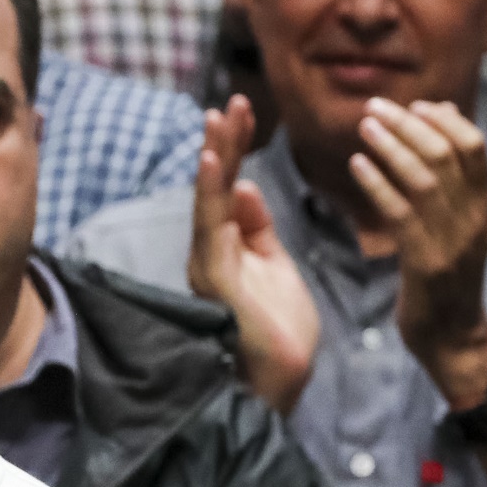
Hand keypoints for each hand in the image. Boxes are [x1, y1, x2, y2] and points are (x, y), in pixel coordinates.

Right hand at [186, 96, 317, 414]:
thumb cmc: (277, 332)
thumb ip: (258, 230)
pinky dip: (210, 192)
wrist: (277, 384)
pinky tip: (212, 162)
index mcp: (228, 247)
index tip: (243, 113)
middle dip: (224, 143)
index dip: (235, 149)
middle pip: (215, 186)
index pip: (230, 188)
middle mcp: (211, 251)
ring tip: (219, 119)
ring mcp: (210, 264)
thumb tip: (246, 187)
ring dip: (215, 157)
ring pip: (210, 199)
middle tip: (233, 102)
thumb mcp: (274, 268)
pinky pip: (211, 226)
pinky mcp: (217, 277)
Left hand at [351, 99, 486, 404]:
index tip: (414, 105)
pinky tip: (357, 165)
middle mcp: (473, 218)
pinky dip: (378, 184)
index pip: (474, 146)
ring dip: (392, 146)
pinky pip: (401, 213)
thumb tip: (443, 124)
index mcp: (483, 207)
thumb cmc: (449, 279)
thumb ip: (453, 184)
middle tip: (376, 107)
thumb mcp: (460, 226)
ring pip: (425, 178)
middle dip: (410, 124)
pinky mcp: (425, 262)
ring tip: (365, 126)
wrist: (454, 338)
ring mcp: (451, 240)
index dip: (444, 119)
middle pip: (448, 154)